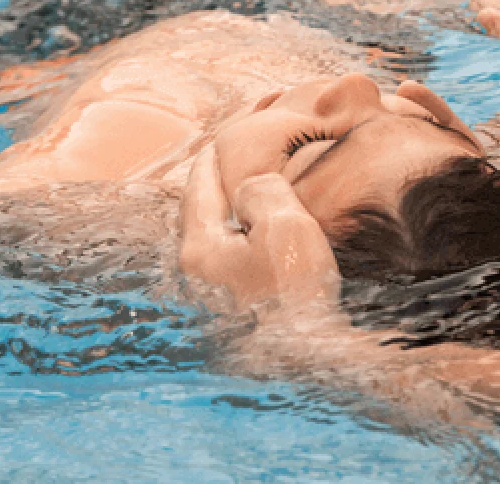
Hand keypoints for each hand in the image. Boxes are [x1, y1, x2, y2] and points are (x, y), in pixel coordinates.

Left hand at [178, 146, 340, 317]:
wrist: (303, 356)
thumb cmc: (294, 290)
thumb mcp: (283, 224)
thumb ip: (261, 191)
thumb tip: (249, 188)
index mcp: (200, 246)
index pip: (199, 190)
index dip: (209, 162)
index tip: (215, 143)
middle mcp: (195, 272)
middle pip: (196, 216)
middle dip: (207, 188)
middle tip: (218, 166)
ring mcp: (210, 296)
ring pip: (209, 241)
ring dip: (220, 216)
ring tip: (234, 201)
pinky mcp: (230, 313)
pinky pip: (225, 263)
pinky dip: (232, 241)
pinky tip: (249, 244)